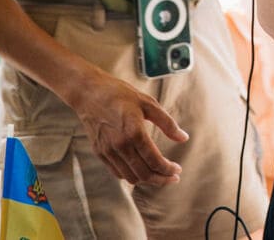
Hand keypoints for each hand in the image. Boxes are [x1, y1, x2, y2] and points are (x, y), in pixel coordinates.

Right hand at [67, 71, 187, 186]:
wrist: (89, 93)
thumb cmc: (120, 95)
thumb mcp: (148, 103)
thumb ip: (167, 123)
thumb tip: (184, 138)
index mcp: (134, 132)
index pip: (154, 161)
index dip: (169, 170)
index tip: (177, 170)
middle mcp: (120, 145)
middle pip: (144, 174)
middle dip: (162, 179)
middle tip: (173, 177)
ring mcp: (108, 151)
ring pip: (131, 177)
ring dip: (147, 180)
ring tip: (159, 175)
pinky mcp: (100, 153)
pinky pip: (117, 172)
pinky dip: (131, 176)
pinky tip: (141, 170)